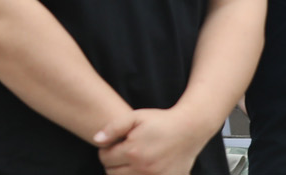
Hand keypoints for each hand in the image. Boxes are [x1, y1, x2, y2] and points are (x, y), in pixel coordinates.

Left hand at [95, 106, 216, 173]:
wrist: (189, 130)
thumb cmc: (160, 121)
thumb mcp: (134, 117)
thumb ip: (112, 128)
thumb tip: (96, 140)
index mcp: (133, 152)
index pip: (104, 159)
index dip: (105, 151)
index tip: (113, 145)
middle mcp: (143, 168)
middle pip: (112, 173)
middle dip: (112, 163)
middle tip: (121, 154)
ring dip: (123, 172)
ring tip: (130, 161)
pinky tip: (141, 168)